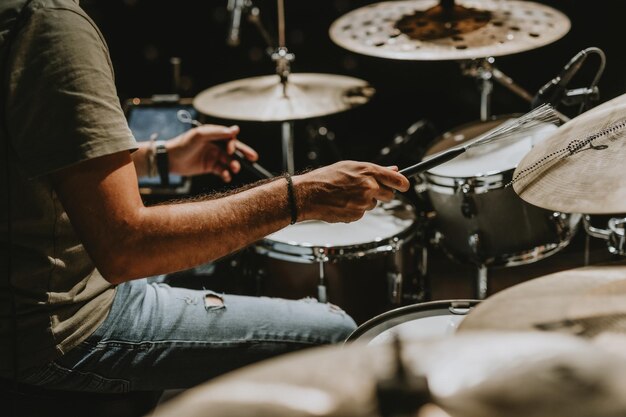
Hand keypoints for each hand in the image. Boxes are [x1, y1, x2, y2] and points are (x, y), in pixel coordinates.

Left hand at [166, 124, 257, 181]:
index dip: (234, 144)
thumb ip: (217, 132)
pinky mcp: (210, 167)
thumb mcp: (199, 135)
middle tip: (254, 158)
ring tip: (235, 169)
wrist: (169, 160)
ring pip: (229, 161)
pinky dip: (226, 174)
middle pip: (234, 149)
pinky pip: (222, 171)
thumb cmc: (182, 145)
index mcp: (214, 135)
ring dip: (234, 165)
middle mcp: (215, 145)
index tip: (232, 150)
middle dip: (244, 153)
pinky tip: (226, 177)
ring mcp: (213, 156)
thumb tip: (235, 130)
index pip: (230, 138)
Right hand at [293, 161, 409, 222]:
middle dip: (382, 194)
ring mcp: (363, 202)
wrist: (308, 194)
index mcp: (368, 171)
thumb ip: (375, 170)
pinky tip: (342, 203)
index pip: (397, 180)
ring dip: (365, 202)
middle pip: (389, 195)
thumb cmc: (327, 178)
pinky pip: (362, 213)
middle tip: (369, 191)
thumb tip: (394, 170)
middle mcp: (369, 187)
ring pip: (373, 205)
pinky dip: (355, 210)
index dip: (403, 184)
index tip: (404, 186)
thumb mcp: (351, 167)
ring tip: (347, 195)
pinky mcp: (357, 215)